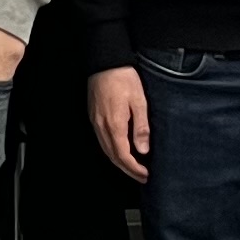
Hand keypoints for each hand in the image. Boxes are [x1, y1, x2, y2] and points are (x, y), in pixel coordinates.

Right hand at [89, 65, 151, 183]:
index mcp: (114, 125)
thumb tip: (143, 150)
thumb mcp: (139, 101)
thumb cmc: (123, 78)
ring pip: (106, 150)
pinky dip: (112, 151)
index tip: (145, 175)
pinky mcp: (93, 117)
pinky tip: (120, 151)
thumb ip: (141, 127)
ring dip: (119, 162)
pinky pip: (102, 141)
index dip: (134, 169)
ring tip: (133, 168)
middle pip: (113, 157)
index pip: (123, 156)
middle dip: (127, 170)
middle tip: (141, 177)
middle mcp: (102, 127)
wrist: (105, 62)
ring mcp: (95, 122)